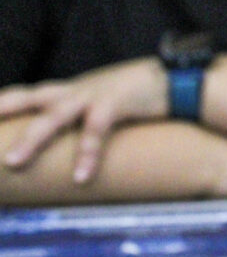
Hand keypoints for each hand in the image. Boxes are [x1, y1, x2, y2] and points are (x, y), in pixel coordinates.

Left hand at [0, 58, 168, 182]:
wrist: (178, 80)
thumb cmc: (141, 96)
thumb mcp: (105, 102)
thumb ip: (84, 118)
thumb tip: (69, 147)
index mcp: (72, 89)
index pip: (28, 94)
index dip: (3, 104)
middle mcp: (77, 89)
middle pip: (30, 98)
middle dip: (3, 112)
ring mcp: (95, 94)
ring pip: (55, 116)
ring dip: (32, 139)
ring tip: (14, 162)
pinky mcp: (117, 103)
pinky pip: (96, 130)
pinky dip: (87, 153)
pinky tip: (81, 176)